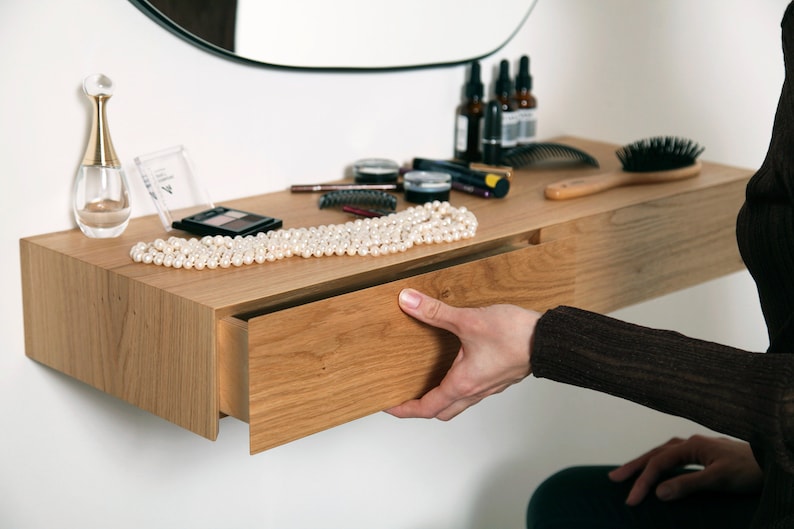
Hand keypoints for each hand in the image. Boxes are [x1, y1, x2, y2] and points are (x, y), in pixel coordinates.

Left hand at [386, 288, 539, 419]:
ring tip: (426, 382)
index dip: (404, 409)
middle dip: (420, 408)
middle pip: (442, 411)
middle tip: (404, 398)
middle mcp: (475, 391)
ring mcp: (489, 386)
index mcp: (463, 383)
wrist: (550, 341)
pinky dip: (457, 387)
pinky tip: (455, 366)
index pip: (427, 408)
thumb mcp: (469, 320)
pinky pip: (472, 391)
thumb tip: (408, 302)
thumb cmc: (515, 335)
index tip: (388, 405)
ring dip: (440, 398)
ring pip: (458, 403)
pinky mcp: (498, 377)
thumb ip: (436, 312)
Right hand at [609, 435, 762, 505]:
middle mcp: (692, 442)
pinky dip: (662, 463)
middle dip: (634, 466)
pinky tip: (661, 470)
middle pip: (655, 453)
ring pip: (664, 453)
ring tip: (629, 472)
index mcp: (691, 445)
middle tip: (612, 478)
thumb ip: (688, 484)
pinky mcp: (707, 455)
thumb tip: (658, 493)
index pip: (659, 464)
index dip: (642, 482)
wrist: (774, 462)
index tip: (631, 501)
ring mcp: (699, 447)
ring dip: (646, 463)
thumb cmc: (750, 471)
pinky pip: (675, 457)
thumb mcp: (719, 479)